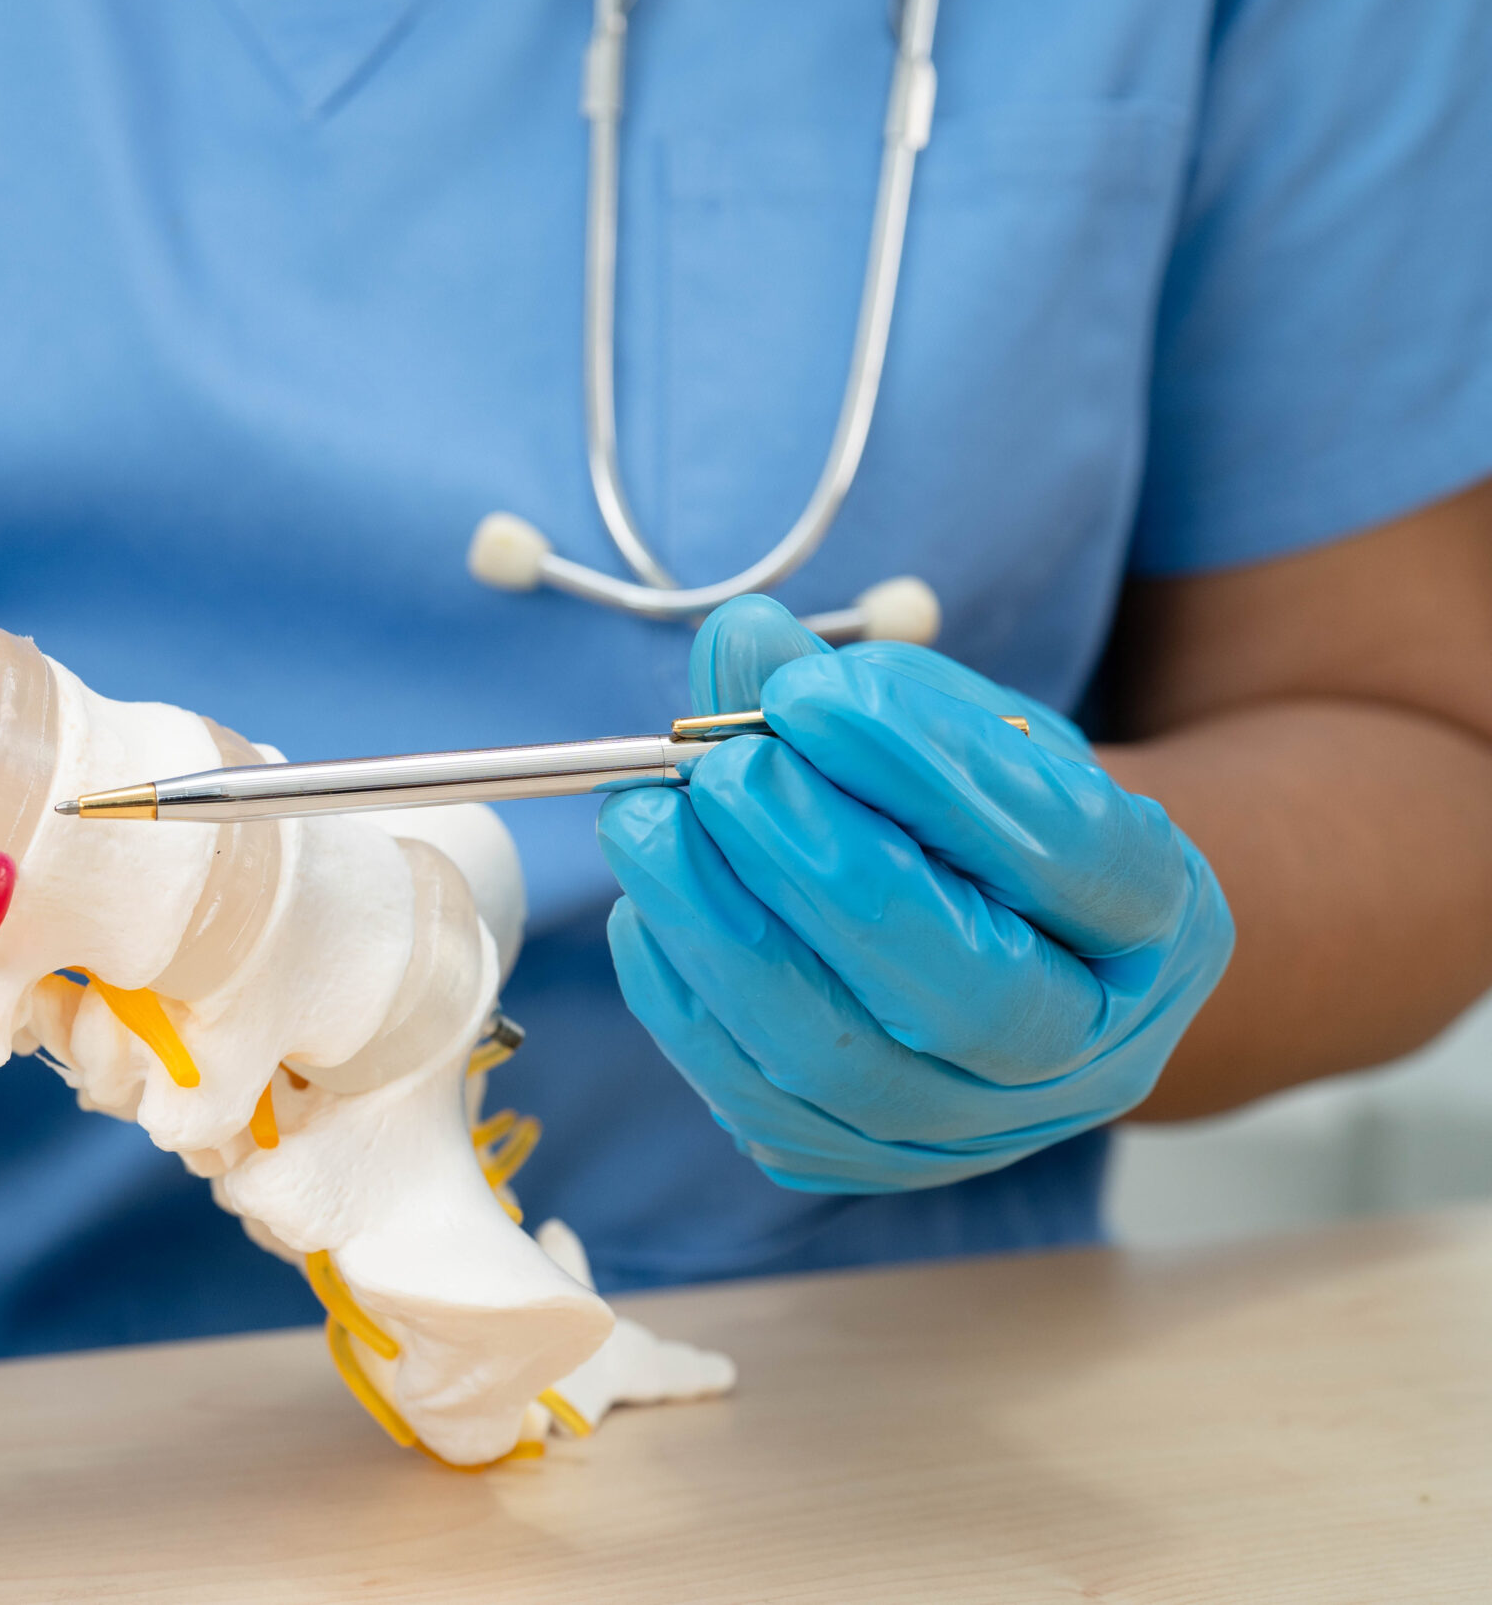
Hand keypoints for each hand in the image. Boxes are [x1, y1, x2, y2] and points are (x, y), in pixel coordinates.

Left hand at [600, 597, 1233, 1193]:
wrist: (1026, 957)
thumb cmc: (995, 824)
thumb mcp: (970, 733)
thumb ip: (866, 690)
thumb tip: (744, 641)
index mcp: (1156, 916)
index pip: (1067, 850)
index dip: (930, 768)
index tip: (811, 694)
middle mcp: (1086, 1047)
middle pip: (960, 985)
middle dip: (820, 867)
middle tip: (721, 770)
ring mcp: (976, 1125)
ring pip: (841, 1059)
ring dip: (720, 931)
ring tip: (646, 820)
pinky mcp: (863, 1161)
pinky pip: (759, 1099)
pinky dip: (686, 998)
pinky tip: (649, 908)